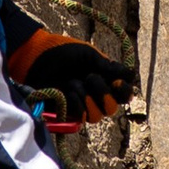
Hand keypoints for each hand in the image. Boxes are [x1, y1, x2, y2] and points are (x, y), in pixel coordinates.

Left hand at [15, 33, 135, 120]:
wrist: (39, 58)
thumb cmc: (64, 52)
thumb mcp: (88, 54)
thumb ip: (107, 67)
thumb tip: (129, 75)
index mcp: (105, 79)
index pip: (125, 93)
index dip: (124, 89)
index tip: (116, 80)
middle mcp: (97, 95)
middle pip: (113, 108)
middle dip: (104, 93)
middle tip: (91, 77)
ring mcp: (83, 106)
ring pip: (98, 116)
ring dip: (87, 98)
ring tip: (74, 82)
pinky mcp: (69, 113)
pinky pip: (81, 116)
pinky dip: (76, 102)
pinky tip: (67, 90)